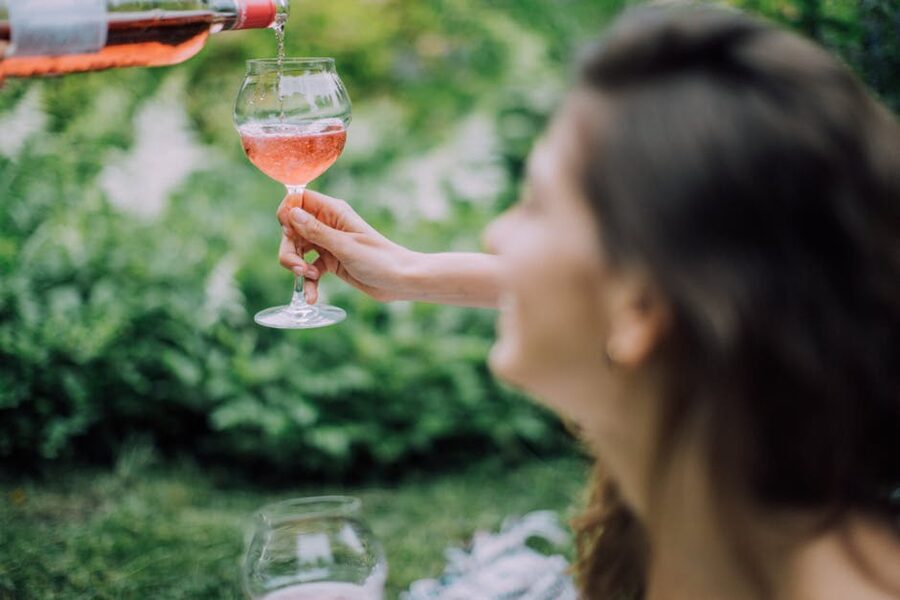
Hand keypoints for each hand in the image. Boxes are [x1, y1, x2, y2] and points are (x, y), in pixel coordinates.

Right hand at [277, 190, 418, 303]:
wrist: (400, 281)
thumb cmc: (379, 259)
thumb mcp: (345, 246)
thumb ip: (316, 231)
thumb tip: (291, 213)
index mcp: (333, 212)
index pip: (300, 199)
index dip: (287, 212)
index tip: (288, 231)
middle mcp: (328, 225)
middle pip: (292, 229)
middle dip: (289, 249)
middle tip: (297, 267)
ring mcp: (328, 244)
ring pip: (298, 250)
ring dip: (297, 266)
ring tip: (310, 278)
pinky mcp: (330, 263)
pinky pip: (309, 269)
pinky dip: (308, 282)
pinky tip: (312, 298)